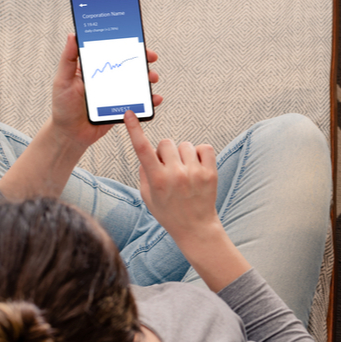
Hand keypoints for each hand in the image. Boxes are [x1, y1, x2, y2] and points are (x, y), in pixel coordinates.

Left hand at [51, 34, 162, 148]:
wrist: (70, 134)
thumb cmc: (63, 106)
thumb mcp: (63, 80)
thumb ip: (68, 59)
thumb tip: (72, 36)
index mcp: (94, 69)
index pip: (112, 52)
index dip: (125, 45)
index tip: (137, 41)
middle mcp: (107, 80)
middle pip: (128, 66)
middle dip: (142, 61)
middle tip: (151, 58)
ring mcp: (115, 95)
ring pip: (135, 84)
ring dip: (147, 79)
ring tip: (152, 78)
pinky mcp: (121, 109)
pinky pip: (137, 104)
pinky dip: (148, 101)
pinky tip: (155, 99)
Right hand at [123, 110, 218, 241]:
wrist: (196, 228)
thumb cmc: (169, 213)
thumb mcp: (148, 197)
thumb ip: (144, 173)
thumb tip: (147, 153)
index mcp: (157, 180)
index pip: (142, 149)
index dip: (134, 129)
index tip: (129, 114)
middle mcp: (175, 174)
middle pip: (166, 142)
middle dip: (165, 152)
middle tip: (169, 169)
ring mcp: (194, 173)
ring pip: (185, 144)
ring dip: (183, 154)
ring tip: (185, 172)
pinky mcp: (210, 173)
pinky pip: (204, 147)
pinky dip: (199, 153)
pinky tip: (196, 167)